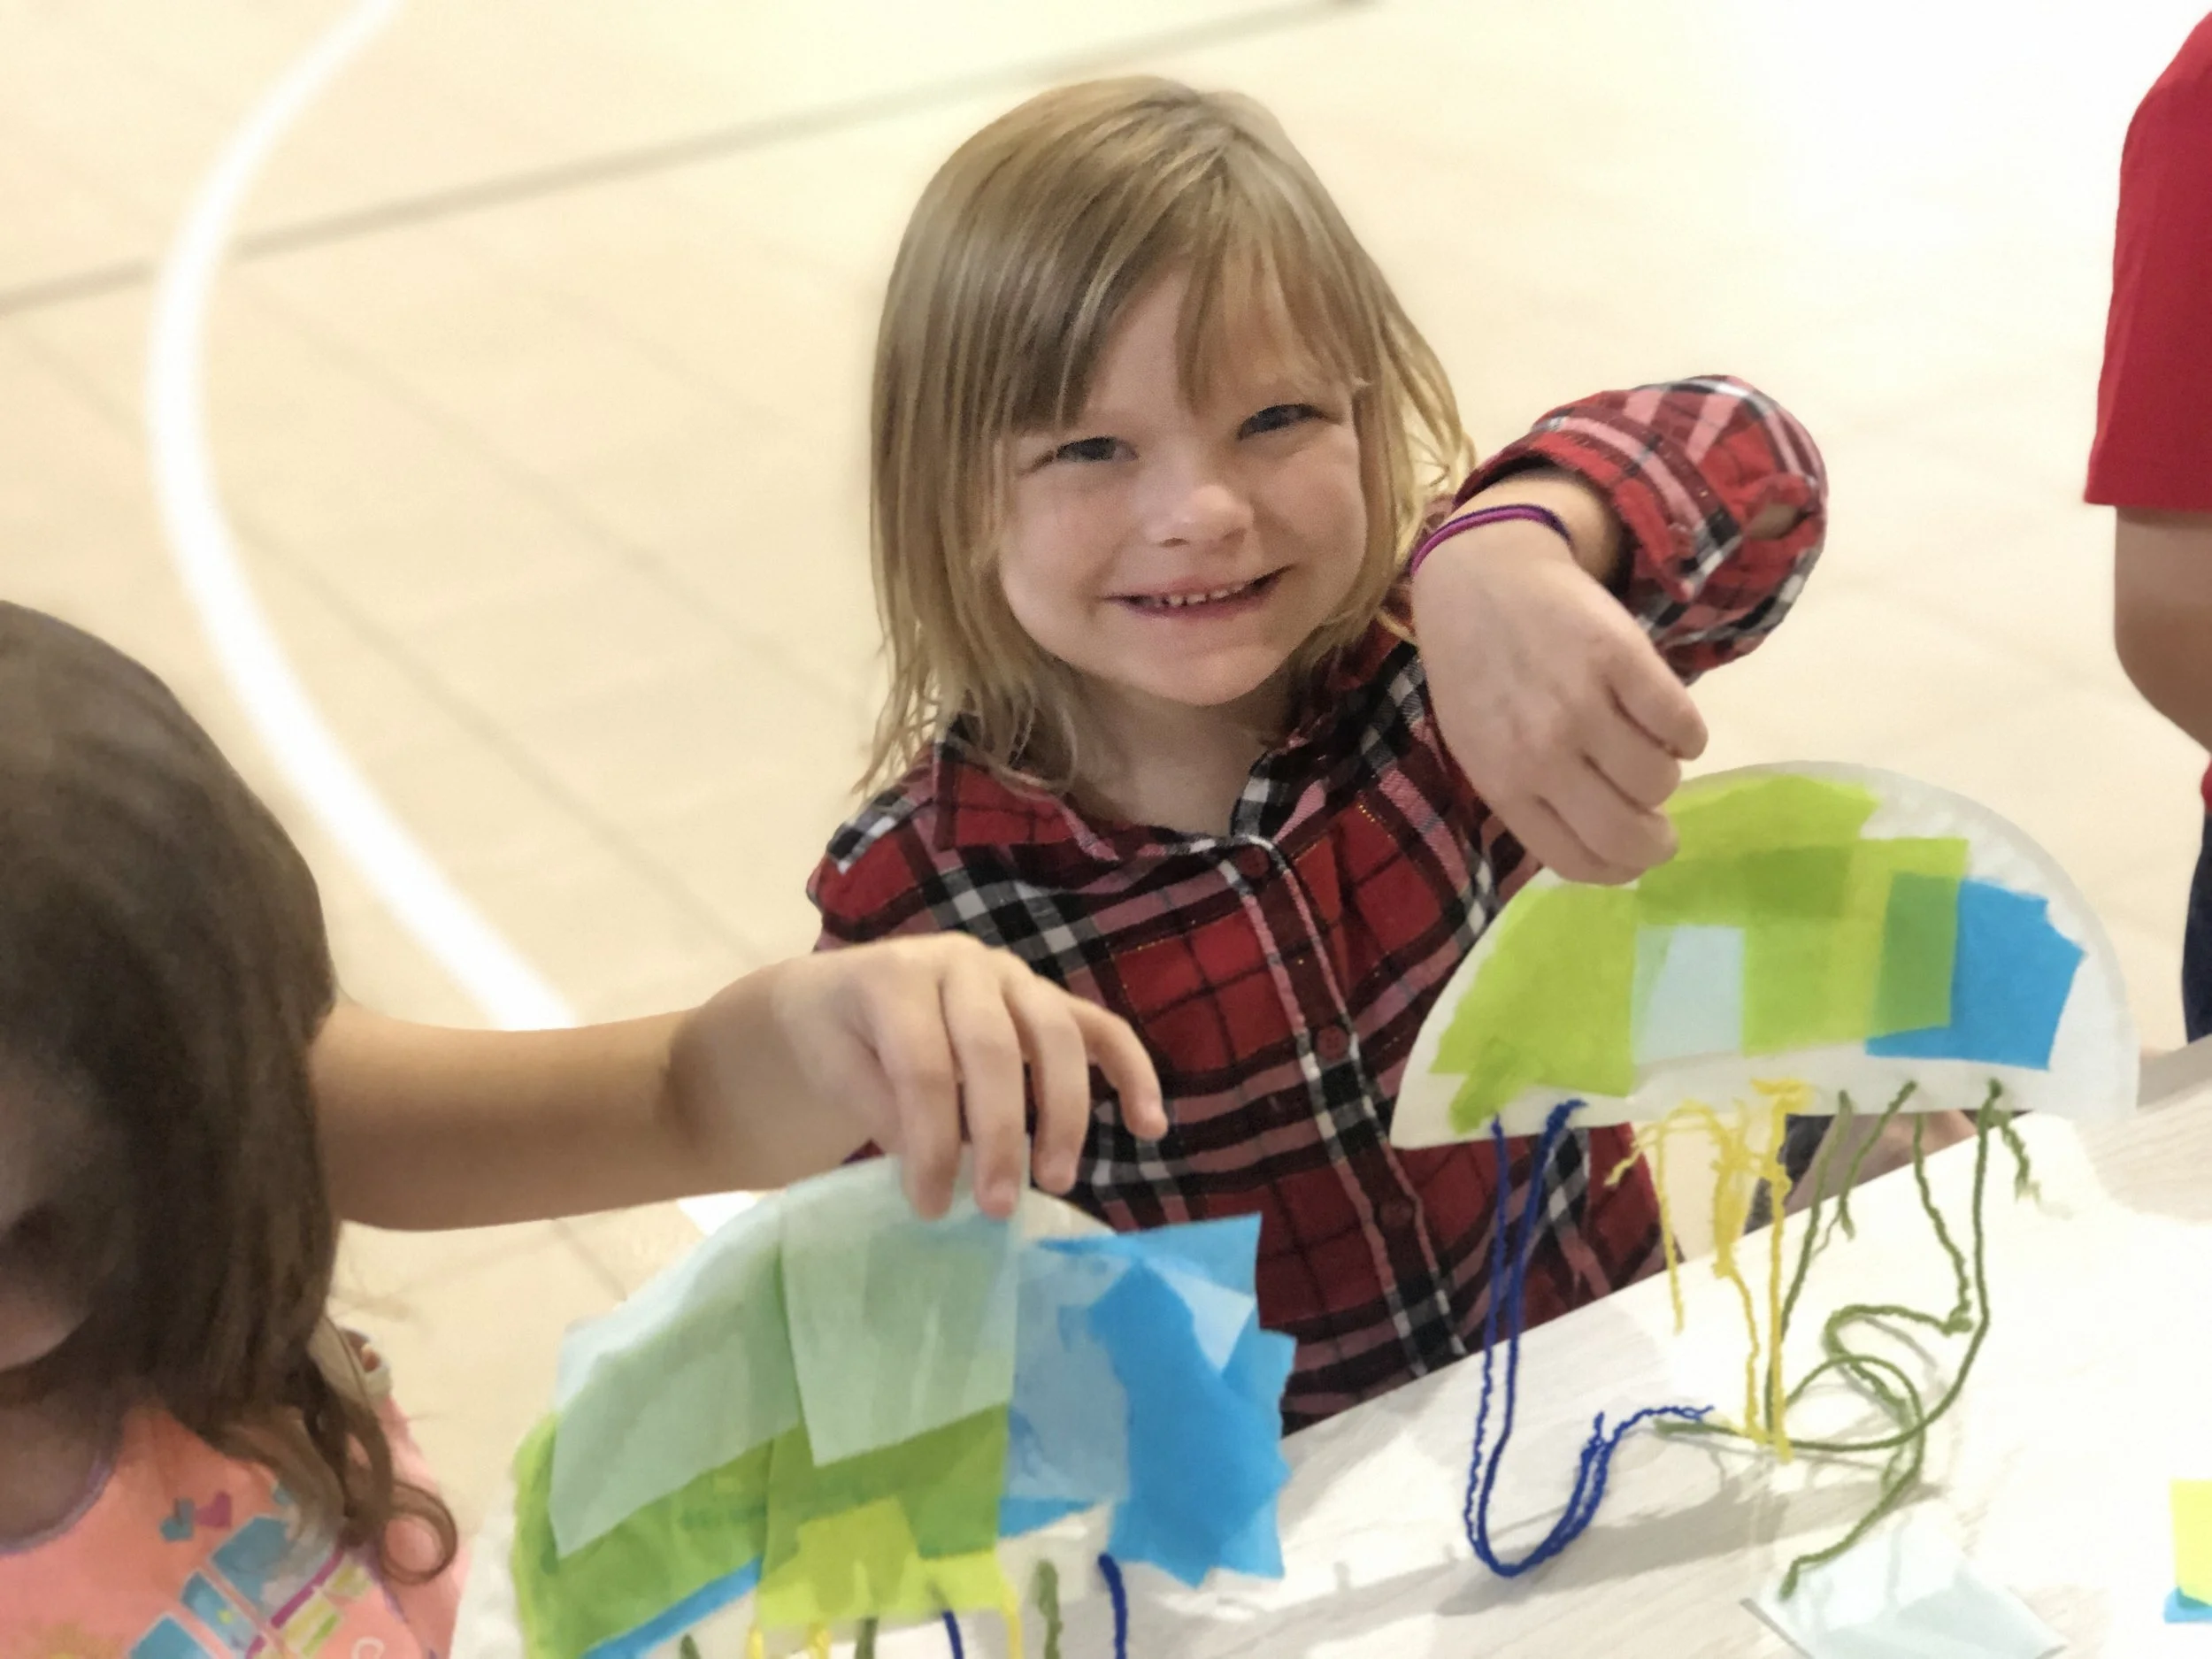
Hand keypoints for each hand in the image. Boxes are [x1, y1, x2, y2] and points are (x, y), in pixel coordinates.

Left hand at [760, 936, 1165, 1220]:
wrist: (840, 997)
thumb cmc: (836, 1040)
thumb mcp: (832, 1070)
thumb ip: (881, 1107)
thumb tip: (937, 1165)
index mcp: (897, 976)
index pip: (924, 1065)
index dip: (931, 1142)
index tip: (931, 1208)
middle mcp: (963, 964)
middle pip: (995, 1049)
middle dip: (1001, 1134)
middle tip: (999, 1207)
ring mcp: (1013, 977)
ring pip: (1057, 1036)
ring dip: (1065, 1113)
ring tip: (1058, 1180)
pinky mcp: (1046, 998)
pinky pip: (1100, 1028)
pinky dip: (1131, 1072)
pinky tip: (1150, 1125)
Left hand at [1412, 516, 1705, 883]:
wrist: (1481, 577)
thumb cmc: (1479, 673)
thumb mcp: (1480, 748)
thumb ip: (1530, 799)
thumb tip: (1601, 851)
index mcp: (1504, 784)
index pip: (1578, 861)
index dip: (1620, 870)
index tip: (1636, 858)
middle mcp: (1542, 752)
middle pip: (1627, 834)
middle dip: (1657, 841)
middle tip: (1662, 826)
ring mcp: (1583, 704)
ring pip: (1660, 780)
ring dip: (1665, 774)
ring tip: (1644, 748)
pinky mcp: (1623, 659)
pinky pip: (1682, 725)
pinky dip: (1687, 734)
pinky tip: (1669, 721)